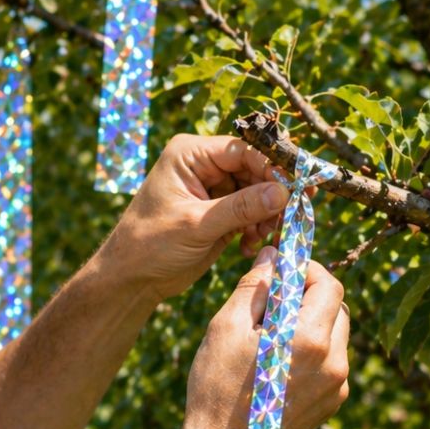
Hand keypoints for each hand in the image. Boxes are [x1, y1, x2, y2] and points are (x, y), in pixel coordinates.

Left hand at [99, 133, 294, 302]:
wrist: (132, 278)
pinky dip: (255, 228)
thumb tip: (283, 192)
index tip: (297, 187)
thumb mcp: (197, 225)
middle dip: (273, 194)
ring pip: (257, 192)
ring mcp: (212, 189)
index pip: (243, 150)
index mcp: (190, 155)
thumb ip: (240, 208)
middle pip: (255, 169)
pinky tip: (246, 245)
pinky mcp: (219, 212)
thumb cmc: (151, 245)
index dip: (272, 167)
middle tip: (290, 216)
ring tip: (262, 236)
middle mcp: (203, 166)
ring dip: (266, 215)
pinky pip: (250, 212)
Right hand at [185, 247, 349, 428]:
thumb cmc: (218, 387)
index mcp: (309, 338)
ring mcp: (337, 386)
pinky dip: (313, 353)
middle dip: (310, 297)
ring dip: (312, 324)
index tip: (284, 272)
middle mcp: (334, 362)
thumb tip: (273, 256)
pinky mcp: (332, 403)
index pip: (329, 285)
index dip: (308, 271)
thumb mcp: (227, 327)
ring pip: (336, 336)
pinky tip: (279, 365)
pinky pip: (332, 363)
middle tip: (275, 302)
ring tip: (273, 337)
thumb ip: (256, 286)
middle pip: (337, 308)